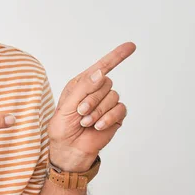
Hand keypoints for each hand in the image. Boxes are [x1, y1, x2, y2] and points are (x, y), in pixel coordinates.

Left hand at [48, 42, 136, 171]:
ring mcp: (107, 104)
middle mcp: (96, 91)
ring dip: (98, 111)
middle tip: (81, 113)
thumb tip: (100, 72)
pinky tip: (98, 126)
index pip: (102, 67)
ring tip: (86, 122)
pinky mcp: (116, 116)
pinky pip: (119, 109)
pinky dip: (108, 118)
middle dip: (92, 99)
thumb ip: (83, 88)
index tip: (131, 45)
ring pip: (113, 96)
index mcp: (82, 84)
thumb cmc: (63, 127)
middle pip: (106, 82)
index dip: (116, 56)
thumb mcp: (67, 106)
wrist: (70, 149)